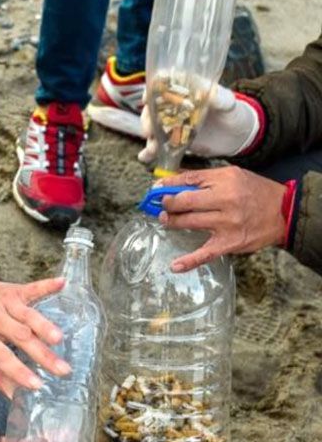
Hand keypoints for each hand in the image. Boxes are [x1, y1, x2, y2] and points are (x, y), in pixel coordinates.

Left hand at [0, 255, 67, 397]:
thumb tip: (12, 395)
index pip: (1, 356)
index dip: (19, 371)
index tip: (37, 385)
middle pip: (21, 337)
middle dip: (43, 354)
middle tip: (63, 370)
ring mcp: (4, 302)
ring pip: (28, 315)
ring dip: (45, 326)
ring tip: (60, 339)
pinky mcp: (13, 290)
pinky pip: (32, 288)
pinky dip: (47, 285)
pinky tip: (62, 283)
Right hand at [139, 84, 261, 162]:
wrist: (237, 135)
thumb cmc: (233, 113)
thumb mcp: (229, 103)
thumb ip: (220, 98)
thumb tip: (210, 94)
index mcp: (185, 91)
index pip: (163, 86)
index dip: (152, 90)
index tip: (147, 98)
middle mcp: (175, 107)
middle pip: (153, 110)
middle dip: (147, 120)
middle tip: (149, 131)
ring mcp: (173, 124)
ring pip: (153, 129)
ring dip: (149, 139)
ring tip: (151, 150)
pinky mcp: (174, 141)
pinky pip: (158, 146)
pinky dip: (150, 152)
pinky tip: (146, 157)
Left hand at [157, 167, 286, 271]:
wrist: (284, 212)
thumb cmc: (255, 192)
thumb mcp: (233, 175)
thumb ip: (204, 177)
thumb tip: (174, 180)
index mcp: (225, 180)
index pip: (188, 180)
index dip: (169, 186)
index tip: (156, 190)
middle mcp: (225, 200)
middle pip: (185, 201)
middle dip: (168, 204)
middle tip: (161, 206)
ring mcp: (227, 224)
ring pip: (189, 222)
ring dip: (173, 222)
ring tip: (167, 220)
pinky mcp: (229, 243)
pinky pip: (205, 254)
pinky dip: (189, 261)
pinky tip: (175, 266)